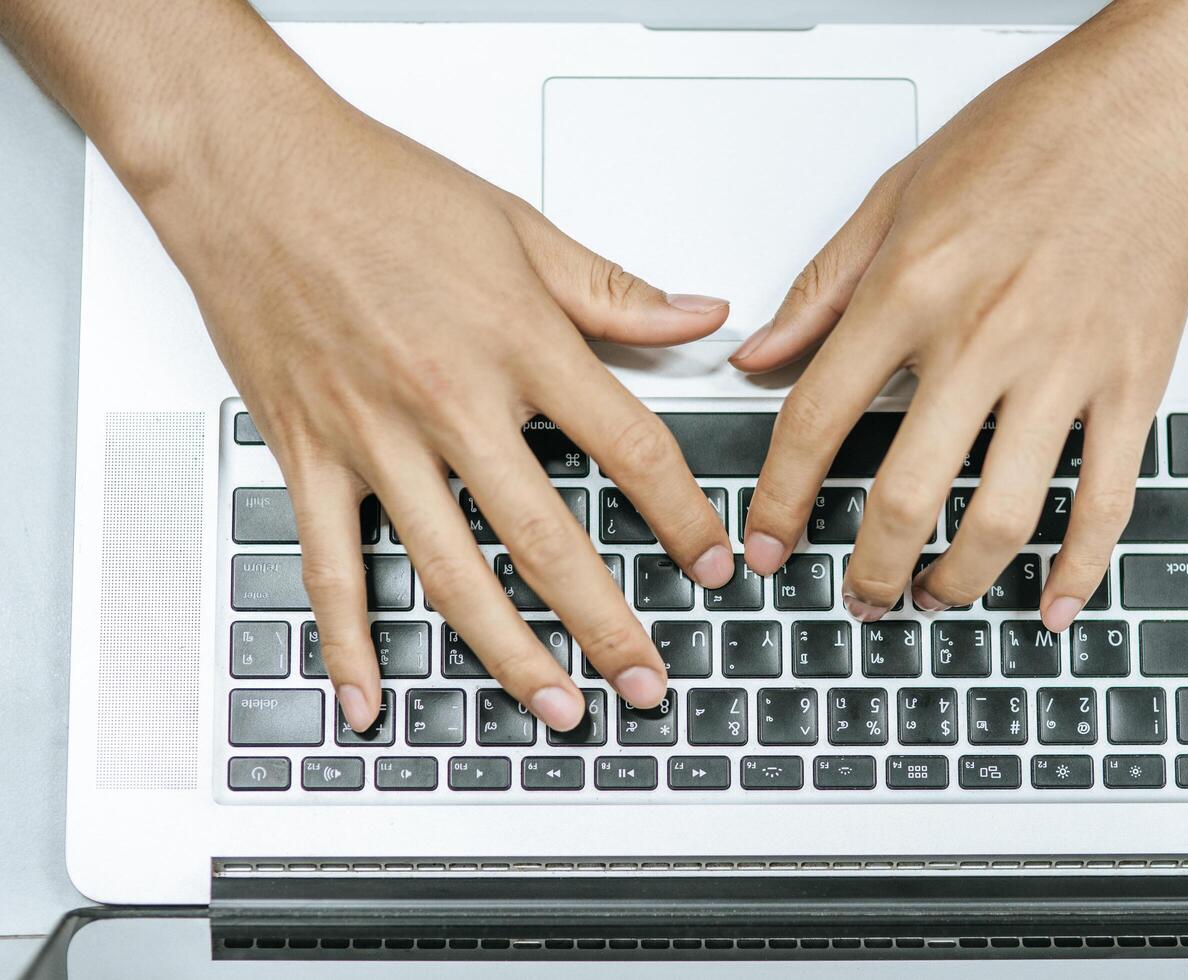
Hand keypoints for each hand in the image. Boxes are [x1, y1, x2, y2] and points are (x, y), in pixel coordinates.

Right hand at [146, 91, 733, 730]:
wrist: (251, 167)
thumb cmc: (380, 189)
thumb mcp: (520, 228)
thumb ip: (615, 291)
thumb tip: (700, 318)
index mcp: (518, 343)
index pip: (628, 449)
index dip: (682, 514)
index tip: (710, 562)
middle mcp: (449, 402)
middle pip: (547, 538)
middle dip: (607, 623)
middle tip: (646, 682)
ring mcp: (374, 439)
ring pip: (450, 573)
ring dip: (509, 653)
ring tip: (556, 707)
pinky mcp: (308, 455)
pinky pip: (329, 567)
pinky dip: (348, 641)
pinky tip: (371, 698)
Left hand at [731, 0, 1187, 628]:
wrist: (1149, 108)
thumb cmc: (1027, 137)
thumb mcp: (894, 197)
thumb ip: (821, 290)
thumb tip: (760, 358)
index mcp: (909, 291)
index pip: (817, 420)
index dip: (779, 498)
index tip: (767, 542)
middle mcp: (981, 338)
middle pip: (905, 493)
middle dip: (868, 568)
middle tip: (857, 594)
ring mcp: (1063, 369)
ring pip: (1002, 515)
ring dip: (958, 579)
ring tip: (933, 597)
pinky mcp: (1131, 383)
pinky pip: (1104, 498)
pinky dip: (1079, 566)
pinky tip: (1054, 602)